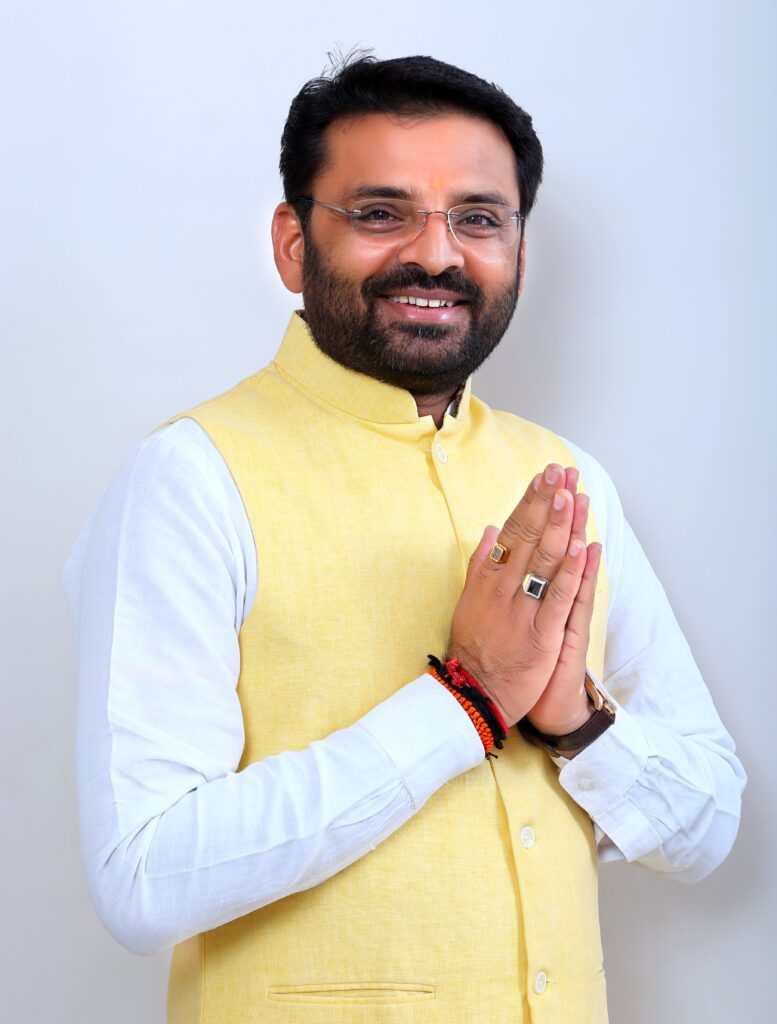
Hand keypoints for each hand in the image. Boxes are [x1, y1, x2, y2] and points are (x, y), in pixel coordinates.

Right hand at [448, 463, 590, 726]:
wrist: (476, 692)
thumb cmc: (475, 647)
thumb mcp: (469, 600)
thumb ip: (480, 564)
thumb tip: (491, 529)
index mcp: (489, 578)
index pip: (512, 531)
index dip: (529, 502)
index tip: (543, 476)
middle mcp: (505, 588)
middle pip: (530, 538)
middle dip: (547, 502)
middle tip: (561, 471)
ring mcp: (523, 610)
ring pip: (544, 561)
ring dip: (560, 526)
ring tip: (571, 495)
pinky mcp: (541, 634)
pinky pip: (557, 598)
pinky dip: (570, 572)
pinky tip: (583, 548)